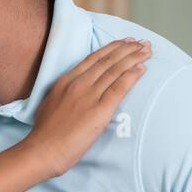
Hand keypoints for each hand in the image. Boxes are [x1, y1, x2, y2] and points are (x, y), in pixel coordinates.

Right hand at [26, 38, 149, 179]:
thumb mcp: (51, 103)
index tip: (124, 42)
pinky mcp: (99, 111)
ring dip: (134, 59)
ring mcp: (89, 96)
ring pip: (115, 71)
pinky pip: (118, 89)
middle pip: (107, 61)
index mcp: (66, 81)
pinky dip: (131, 77)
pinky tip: (142, 69)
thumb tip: (74, 91)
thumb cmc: (45, 132)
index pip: (93, 59)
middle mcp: (79, 84)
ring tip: (147, 51)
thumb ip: (65, 93)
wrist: (44, 149)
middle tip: (142, 42)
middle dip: (127, 49)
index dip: (111, 49)